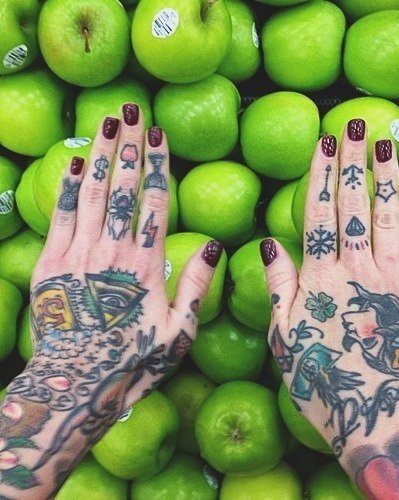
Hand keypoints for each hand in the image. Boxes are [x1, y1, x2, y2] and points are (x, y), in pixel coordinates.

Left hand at [0, 104, 220, 497]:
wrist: (76, 386)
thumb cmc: (133, 361)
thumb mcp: (178, 332)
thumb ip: (195, 287)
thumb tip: (214, 248)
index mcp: (146, 267)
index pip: (152, 203)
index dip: (155, 165)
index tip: (156, 133)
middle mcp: (112, 253)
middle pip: (120, 188)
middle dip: (126, 145)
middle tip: (130, 109)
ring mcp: (78, 256)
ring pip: (90, 194)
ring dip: (98, 155)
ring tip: (105, 123)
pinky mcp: (50, 265)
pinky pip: (59, 217)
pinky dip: (65, 188)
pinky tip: (70, 162)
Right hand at [262, 120, 398, 498]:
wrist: (377, 414)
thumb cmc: (322, 378)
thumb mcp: (284, 336)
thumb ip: (279, 287)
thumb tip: (270, 244)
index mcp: (321, 279)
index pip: (320, 214)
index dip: (322, 175)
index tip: (324, 142)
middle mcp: (358, 270)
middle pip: (355, 205)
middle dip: (354, 160)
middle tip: (355, 122)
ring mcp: (394, 280)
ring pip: (389, 217)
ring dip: (387, 176)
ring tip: (385, 141)